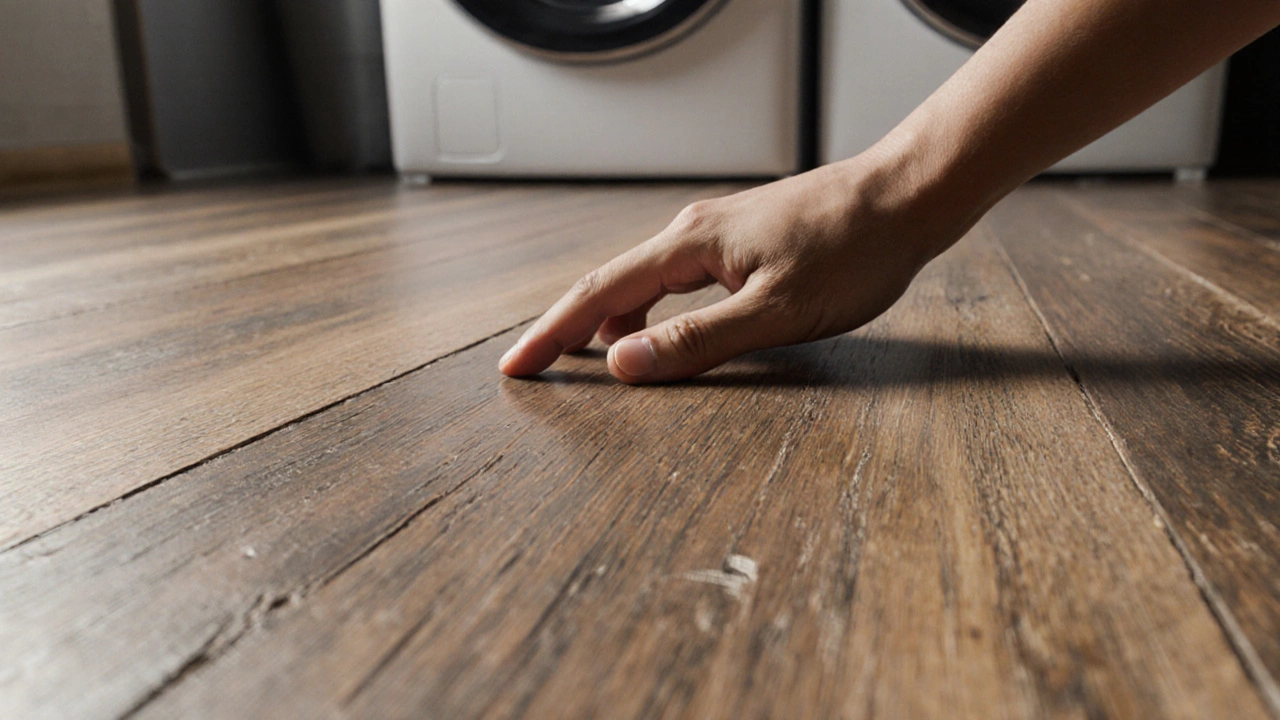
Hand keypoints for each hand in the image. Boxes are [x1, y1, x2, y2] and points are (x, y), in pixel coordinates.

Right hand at [498, 150, 972, 383]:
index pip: (599, 293)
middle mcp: (694, 232)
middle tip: (535, 367)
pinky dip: (650, 310)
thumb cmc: (854, 251)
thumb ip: (698, 341)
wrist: (906, 198)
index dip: (553, 333)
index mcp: (690, 245)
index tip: (515, 366)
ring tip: (584, 359)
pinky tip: (656, 332)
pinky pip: (676, 279)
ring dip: (609, 320)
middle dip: (568, 327)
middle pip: (610, 283)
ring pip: (643, 281)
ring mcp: (717, 234)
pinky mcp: (742, 241)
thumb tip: (622, 364)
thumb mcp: (777, 312)